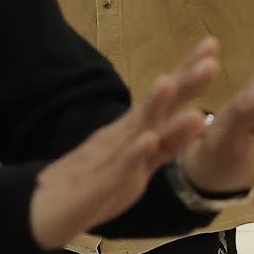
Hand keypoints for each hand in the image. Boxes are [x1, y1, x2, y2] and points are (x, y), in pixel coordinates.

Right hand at [35, 41, 217, 247]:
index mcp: (133, 133)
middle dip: (182, 82)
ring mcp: (108, 158)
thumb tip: (198, 118)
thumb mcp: (140, 166)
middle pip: (156, 107)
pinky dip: (134, 154)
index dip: (187, 72)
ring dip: (154, 107)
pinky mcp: (98, 184)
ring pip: (135, 130)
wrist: (42, 209)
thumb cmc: (93, 186)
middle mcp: (122, 137)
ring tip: (170, 82)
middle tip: (209, 58)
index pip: (165, 99)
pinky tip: (148, 140)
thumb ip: (167, 144)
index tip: (211, 45)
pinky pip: (118, 168)